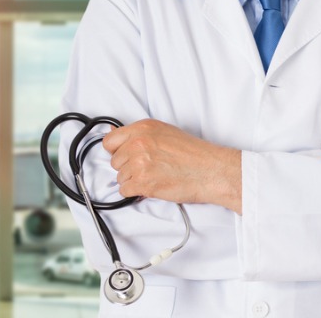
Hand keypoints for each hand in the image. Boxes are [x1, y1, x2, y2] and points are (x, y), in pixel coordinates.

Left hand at [102, 119, 242, 213]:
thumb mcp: (164, 132)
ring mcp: (139, 163)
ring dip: (133, 181)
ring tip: (154, 177)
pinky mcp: (143, 182)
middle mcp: (138, 143)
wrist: (211, 170)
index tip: (124, 157)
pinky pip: (124, 191)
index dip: (116, 152)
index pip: (109, 141)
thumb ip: (137, 134)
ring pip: (119, 177)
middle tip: (147, 168)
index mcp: (143, 128)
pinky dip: (135, 192)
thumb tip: (112, 132)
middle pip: (114, 161)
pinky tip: (150, 187)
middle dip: (127, 168)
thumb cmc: (194, 153)